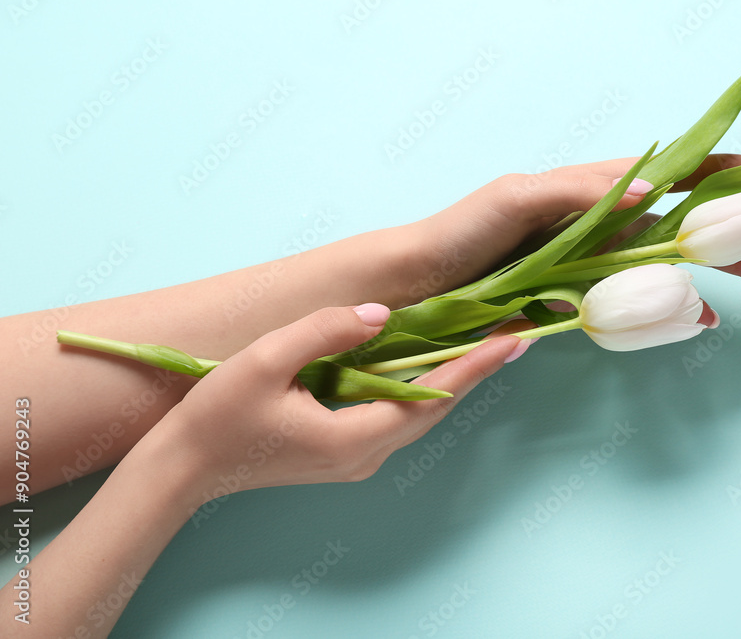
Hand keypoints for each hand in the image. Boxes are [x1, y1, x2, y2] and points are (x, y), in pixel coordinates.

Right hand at [161, 305, 520, 493]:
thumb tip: (381, 315)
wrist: (184, 467)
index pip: (430, 397)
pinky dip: (423, 391)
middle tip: (515, 333)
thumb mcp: (267, 360)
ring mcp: (356, 460)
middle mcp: (365, 456)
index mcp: (354, 437)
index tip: (513, 339)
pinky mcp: (344, 453)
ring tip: (487, 346)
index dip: (474, 366)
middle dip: (476, 371)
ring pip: (418, 417)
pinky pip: (398, 419)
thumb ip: (326, 332)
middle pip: (434, 410)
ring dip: (452, 381)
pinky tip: (434, 367)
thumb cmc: (218, 415)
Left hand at [401, 154, 740, 302]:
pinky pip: (626, 301)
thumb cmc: (462, 230)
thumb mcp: (516, 196)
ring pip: (655, 265)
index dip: (706, 171)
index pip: (659, 172)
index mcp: (583, 189)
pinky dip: (659, 310)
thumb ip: (579, 192)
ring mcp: (582, 263)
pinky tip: (687, 321)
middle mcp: (589, 223)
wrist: (418, 284)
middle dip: (718, 233)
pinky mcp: (570, 298)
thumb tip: (648, 191)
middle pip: (669, 223)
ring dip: (699, 275)